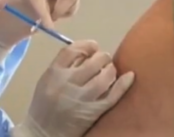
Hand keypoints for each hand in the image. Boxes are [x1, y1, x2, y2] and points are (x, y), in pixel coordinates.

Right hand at [12, 40, 134, 136]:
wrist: (44, 133)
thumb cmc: (44, 105)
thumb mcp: (46, 81)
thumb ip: (63, 67)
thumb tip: (87, 54)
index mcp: (53, 73)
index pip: (72, 51)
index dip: (86, 45)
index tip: (93, 47)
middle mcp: (67, 83)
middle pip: (92, 61)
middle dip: (102, 57)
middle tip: (104, 60)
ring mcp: (82, 97)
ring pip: (105, 76)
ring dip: (111, 69)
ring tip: (110, 71)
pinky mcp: (94, 111)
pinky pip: (113, 95)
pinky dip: (123, 84)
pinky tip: (129, 76)